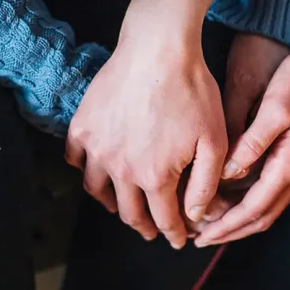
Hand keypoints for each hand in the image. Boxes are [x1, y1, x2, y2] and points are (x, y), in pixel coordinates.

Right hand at [66, 24, 226, 248]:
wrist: (158, 48)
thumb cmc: (193, 91)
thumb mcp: (214, 140)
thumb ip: (205, 184)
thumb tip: (195, 216)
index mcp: (155, 177)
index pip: (164, 219)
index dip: (173, 234)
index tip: (178, 241)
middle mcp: (120, 169)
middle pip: (129, 213)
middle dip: (145, 227)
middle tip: (153, 231)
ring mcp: (97, 148)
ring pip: (98, 192)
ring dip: (113, 205)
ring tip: (123, 206)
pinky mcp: (82, 127)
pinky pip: (75, 160)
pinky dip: (86, 171)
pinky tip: (97, 170)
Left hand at [194, 38, 289, 246]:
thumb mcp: (276, 108)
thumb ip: (252, 143)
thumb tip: (229, 173)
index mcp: (288, 165)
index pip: (252, 209)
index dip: (225, 226)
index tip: (201, 237)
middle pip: (260, 218)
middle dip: (230, 231)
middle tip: (200, 239)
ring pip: (267, 208)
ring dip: (239, 221)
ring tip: (211, 225)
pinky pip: (270, 193)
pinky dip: (249, 205)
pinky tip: (232, 199)